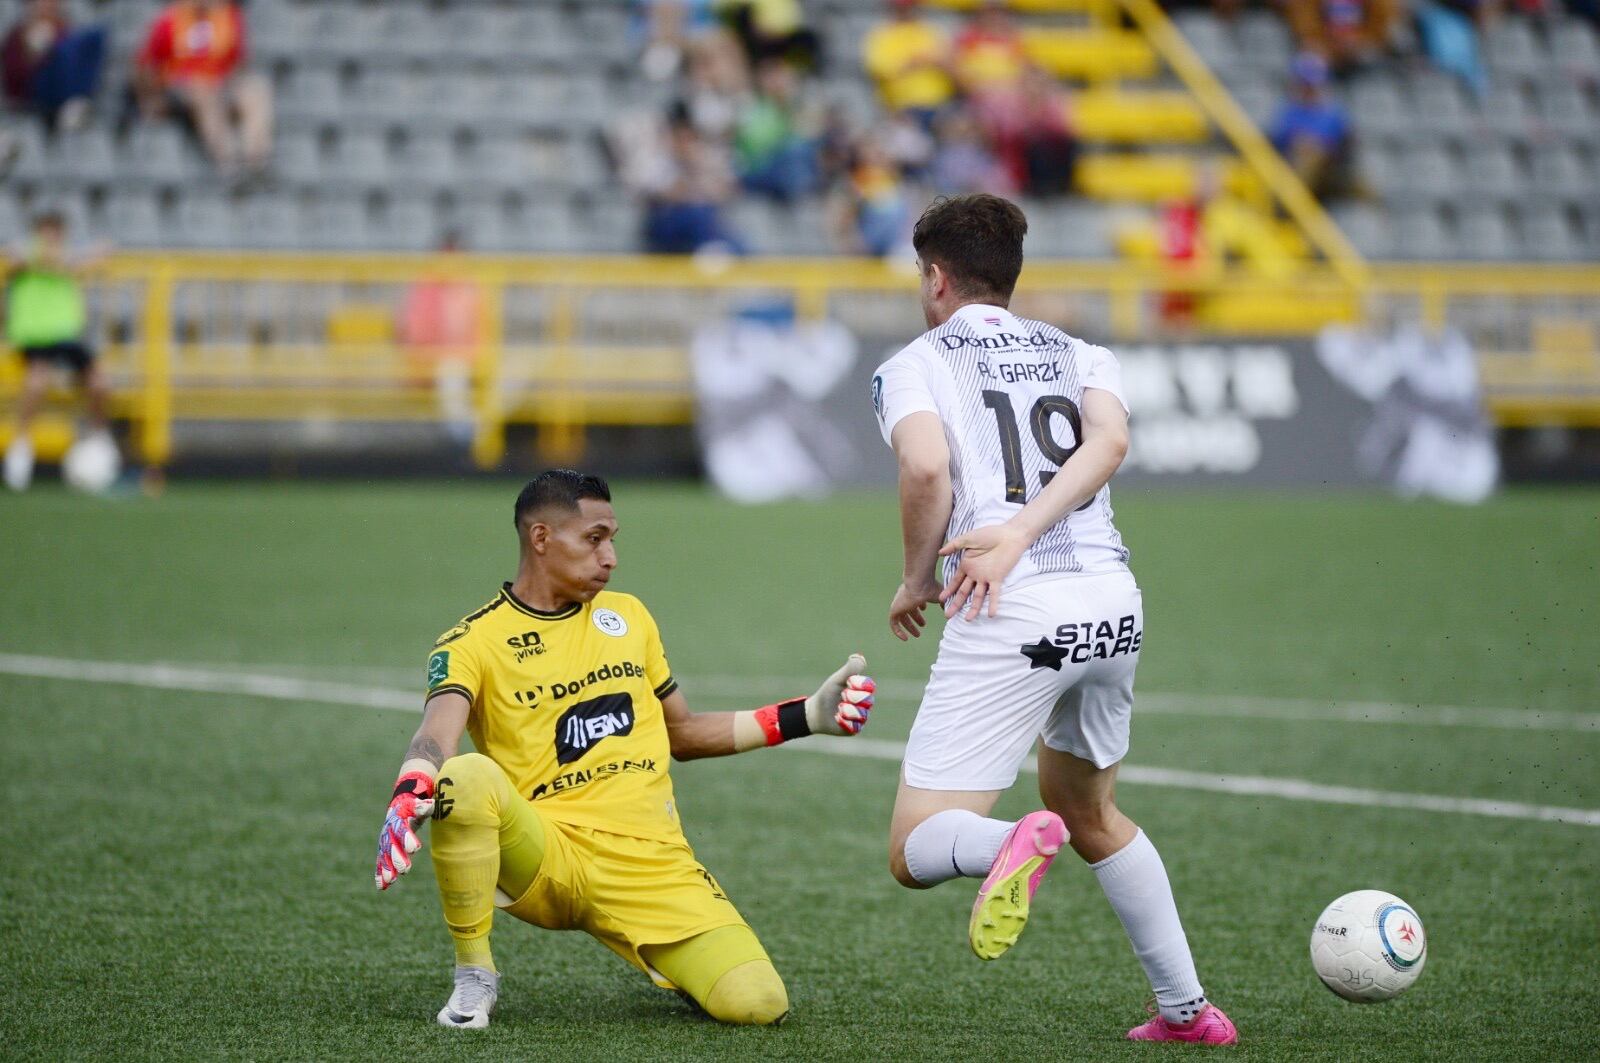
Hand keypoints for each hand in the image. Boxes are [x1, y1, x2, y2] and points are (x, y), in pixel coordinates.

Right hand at [375, 771, 434, 890]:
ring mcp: (385, 840)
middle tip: (406, 870)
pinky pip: (381, 862)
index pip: (403, 829)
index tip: (416, 849)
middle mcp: (389, 831)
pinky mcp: (384, 849)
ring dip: (387, 868)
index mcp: (398, 818)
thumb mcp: (420, 803)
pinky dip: (380, 873)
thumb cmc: (415, 805)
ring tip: (391, 881)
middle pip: (392, 845)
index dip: (408, 838)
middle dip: (397, 858)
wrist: (400, 805)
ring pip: (385, 856)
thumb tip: (430, 804)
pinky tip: (382, 887)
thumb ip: (424, 806)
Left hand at [805, 653, 875, 735]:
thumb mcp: (837, 679)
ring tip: (838, 708)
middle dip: (851, 697)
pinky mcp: (855, 729)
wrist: (815, 711)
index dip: (858, 684)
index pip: (869, 686)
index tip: (847, 683)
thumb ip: (850, 668)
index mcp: (863, 690)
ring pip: (861, 714)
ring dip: (846, 709)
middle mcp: (865, 704)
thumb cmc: (827, 693)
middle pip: (868, 700)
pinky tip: (837, 718)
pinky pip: (854, 726)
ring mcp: (861, 717)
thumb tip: (860, 656)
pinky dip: (842, 720)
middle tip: (842, 697)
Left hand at [889, 579, 941, 640]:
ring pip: (902, 617)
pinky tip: (905, 639)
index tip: (924, 610)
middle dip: (916, 618)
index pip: (915, 599)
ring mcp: (899, 604)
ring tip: (918, 635)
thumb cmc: (931, 588)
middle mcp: (905, 597)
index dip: (920, 606)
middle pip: (909, 610)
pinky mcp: (894, 610)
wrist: (919, 584)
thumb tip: (951, 611)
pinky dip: (898, 632)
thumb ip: (944, 604)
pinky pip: (893, 624)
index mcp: (915, 592)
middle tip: (923, 625)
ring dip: (910, 626)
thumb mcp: (941, 597)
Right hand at [939, 522, 1029, 620]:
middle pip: (964, 592)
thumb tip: (939, 553)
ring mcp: (986, 577)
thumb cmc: (990, 534)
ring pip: (978, 596)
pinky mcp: (997, 578)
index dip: (949, 591)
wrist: (1009, 534)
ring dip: (973, 608)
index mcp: (968, 565)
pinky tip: (990, 614)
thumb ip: (954, 545)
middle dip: (956, 604)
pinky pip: (994, 593)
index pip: (956, 581)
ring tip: (968, 620)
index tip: (941, 599)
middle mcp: (976, 574)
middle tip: (948, 615)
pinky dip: (993, 604)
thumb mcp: (968, 538)